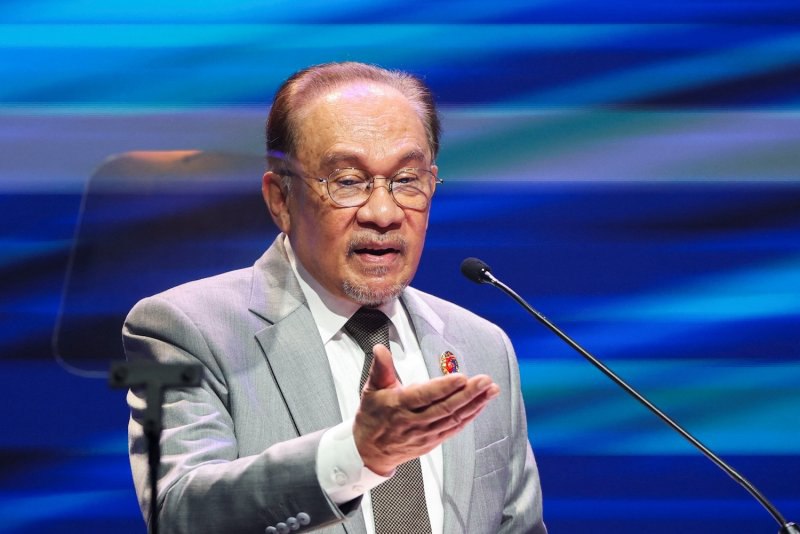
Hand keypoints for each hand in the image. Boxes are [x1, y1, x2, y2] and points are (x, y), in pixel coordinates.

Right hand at [353, 344, 499, 475]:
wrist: (369, 451)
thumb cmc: (372, 417)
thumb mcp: (371, 390)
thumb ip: (380, 368)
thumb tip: (380, 349)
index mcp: (398, 406)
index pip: (424, 396)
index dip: (444, 387)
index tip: (461, 377)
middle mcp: (413, 422)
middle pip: (445, 408)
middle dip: (468, 394)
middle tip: (484, 380)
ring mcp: (424, 434)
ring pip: (453, 419)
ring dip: (474, 404)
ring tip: (490, 390)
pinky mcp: (432, 442)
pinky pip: (454, 428)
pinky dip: (469, 417)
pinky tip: (481, 405)